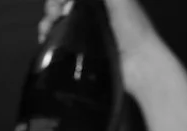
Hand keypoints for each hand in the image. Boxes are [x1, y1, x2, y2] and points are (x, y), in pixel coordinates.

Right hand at [38, 0, 157, 87]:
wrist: (141, 67)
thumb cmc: (133, 28)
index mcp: (102, 2)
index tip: (58, 1)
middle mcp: (93, 15)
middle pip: (65, 5)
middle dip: (52, 6)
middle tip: (53, 14)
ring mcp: (87, 35)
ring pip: (60, 23)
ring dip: (48, 22)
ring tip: (46, 29)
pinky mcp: (83, 55)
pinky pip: (62, 44)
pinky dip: (50, 40)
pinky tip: (45, 41)